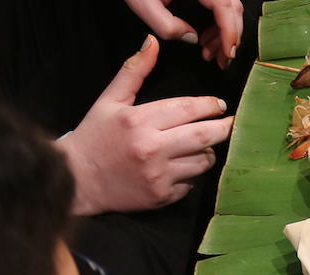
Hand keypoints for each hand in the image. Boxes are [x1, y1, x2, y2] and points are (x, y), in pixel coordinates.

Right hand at [57, 37, 233, 215]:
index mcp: (139, 120)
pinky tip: (183, 166)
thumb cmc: (95, 137)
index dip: (209, 105)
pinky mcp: (162, 196)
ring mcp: (159, 175)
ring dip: (209, 152)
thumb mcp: (109, 100)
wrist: (78, 181)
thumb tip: (153, 42)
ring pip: (203, 161)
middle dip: (223, 128)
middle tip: (231, 123)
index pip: (187, 108)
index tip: (220, 105)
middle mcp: (152, 148)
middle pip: (204, 136)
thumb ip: (134, 71)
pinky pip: (192, 183)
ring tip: (205, 145)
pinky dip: (193, 173)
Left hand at [123, 0, 244, 66]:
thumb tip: (192, 39)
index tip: (228, 54)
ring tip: (208, 51)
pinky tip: (204, 37)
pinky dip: (218, 23)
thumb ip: (166, 25)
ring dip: (225, 32)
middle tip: (221, 60)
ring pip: (229, 7)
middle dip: (231, 37)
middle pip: (233, 8)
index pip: (225, 7)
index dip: (230, 32)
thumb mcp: (144, 4)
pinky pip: (220, 5)